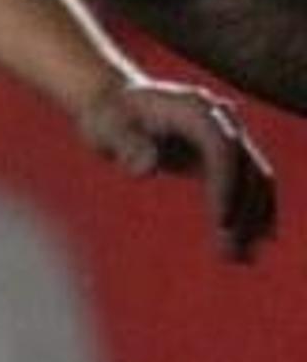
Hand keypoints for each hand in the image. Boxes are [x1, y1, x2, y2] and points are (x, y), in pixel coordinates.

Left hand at [79, 77, 277, 262]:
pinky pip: (247, 186)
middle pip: (247, 167)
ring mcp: (227, 135)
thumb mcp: (106, 127)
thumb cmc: (107, 117)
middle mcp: (219, 119)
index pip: (221, 148)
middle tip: (234, 255)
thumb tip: (146, 165)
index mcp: (193, 108)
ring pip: (254, 180)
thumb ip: (125, 144)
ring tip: (240, 258)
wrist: (114, 102)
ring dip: (253, 220)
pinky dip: (250, 214)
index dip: (227, 185)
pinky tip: (247, 246)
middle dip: (245, 212)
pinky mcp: (224, 155)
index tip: (222, 222)